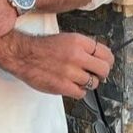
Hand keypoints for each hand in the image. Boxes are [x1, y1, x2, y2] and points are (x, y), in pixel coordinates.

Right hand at [0, 31, 114, 98]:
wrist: (24, 55)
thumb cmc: (44, 47)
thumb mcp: (67, 39)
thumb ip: (83, 48)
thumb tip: (99, 58)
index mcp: (79, 41)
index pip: (105, 53)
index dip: (108, 61)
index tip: (105, 64)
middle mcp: (76, 56)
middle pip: (104, 70)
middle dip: (102, 74)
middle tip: (96, 75)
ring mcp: (70, 72)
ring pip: (93, 83)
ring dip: (88, 83)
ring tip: (79, 79)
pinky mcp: (62, 86)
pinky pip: (81, 93)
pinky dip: (79, 91)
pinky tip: (72, 85)